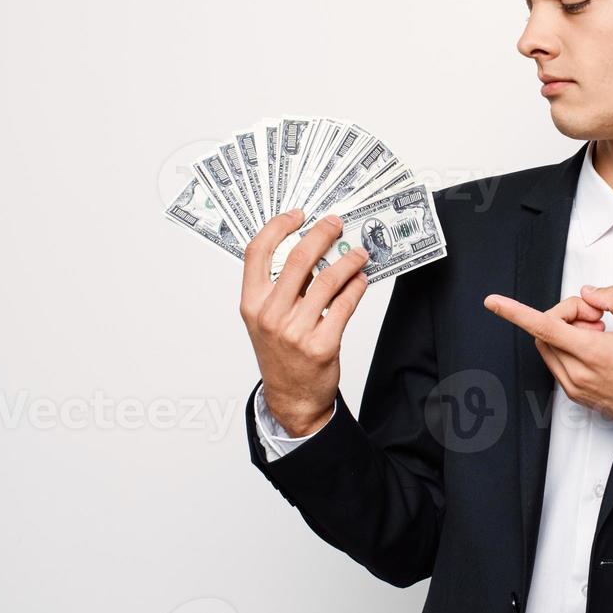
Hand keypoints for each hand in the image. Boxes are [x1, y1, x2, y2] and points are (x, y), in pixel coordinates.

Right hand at [240, 209, 371, 434]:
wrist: (292, 397)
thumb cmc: (280, 353)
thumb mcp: (265, 318)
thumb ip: (279, 286)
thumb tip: (309, 247)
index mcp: (251, 303)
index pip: (257, 252)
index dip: (277, 226)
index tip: (298, 214)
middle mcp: (270, 315)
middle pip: (298, 259)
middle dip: (322, 234)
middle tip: (336, 224)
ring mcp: (296, 331)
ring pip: (328, 280)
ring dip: (349, 261)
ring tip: (360, 253)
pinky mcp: (322, 344)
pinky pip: (345, 304)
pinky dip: (357, 287)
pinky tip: (361, 280)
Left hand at [483, 284, 612, 445]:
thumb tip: (590, 293)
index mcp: (593, 353)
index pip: (543, 326)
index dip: (514, 312)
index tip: (494, 302)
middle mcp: (578, 373)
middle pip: (545, 331)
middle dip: (565, 314)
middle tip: (596, 316)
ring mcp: (574, 387)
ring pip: (549, 347)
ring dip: (566, 332)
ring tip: (600, 334)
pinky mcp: (576, 395)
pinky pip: (558, 363)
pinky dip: (570, 348)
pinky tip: (597, 350)